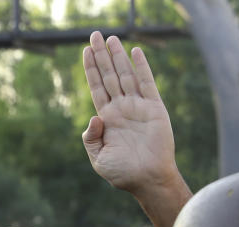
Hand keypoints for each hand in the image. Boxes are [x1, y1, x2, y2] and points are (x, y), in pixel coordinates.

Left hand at [82, 32, 177, 193]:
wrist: (147, 179)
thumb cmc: (122, 174)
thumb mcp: (98, 158)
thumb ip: (91, 138)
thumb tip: (95, 117)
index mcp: (108, 119)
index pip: (97, 87)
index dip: (91, 69)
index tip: (85, 51)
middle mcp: (122, 109)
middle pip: (109, 76)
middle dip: (101, 56)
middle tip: (94, 35)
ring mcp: (137, 107)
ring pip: (125, 75)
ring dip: (118, 56)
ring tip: (110, 38)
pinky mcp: (154, 108)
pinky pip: (147, 83)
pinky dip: (141, 67)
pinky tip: (134, 52)